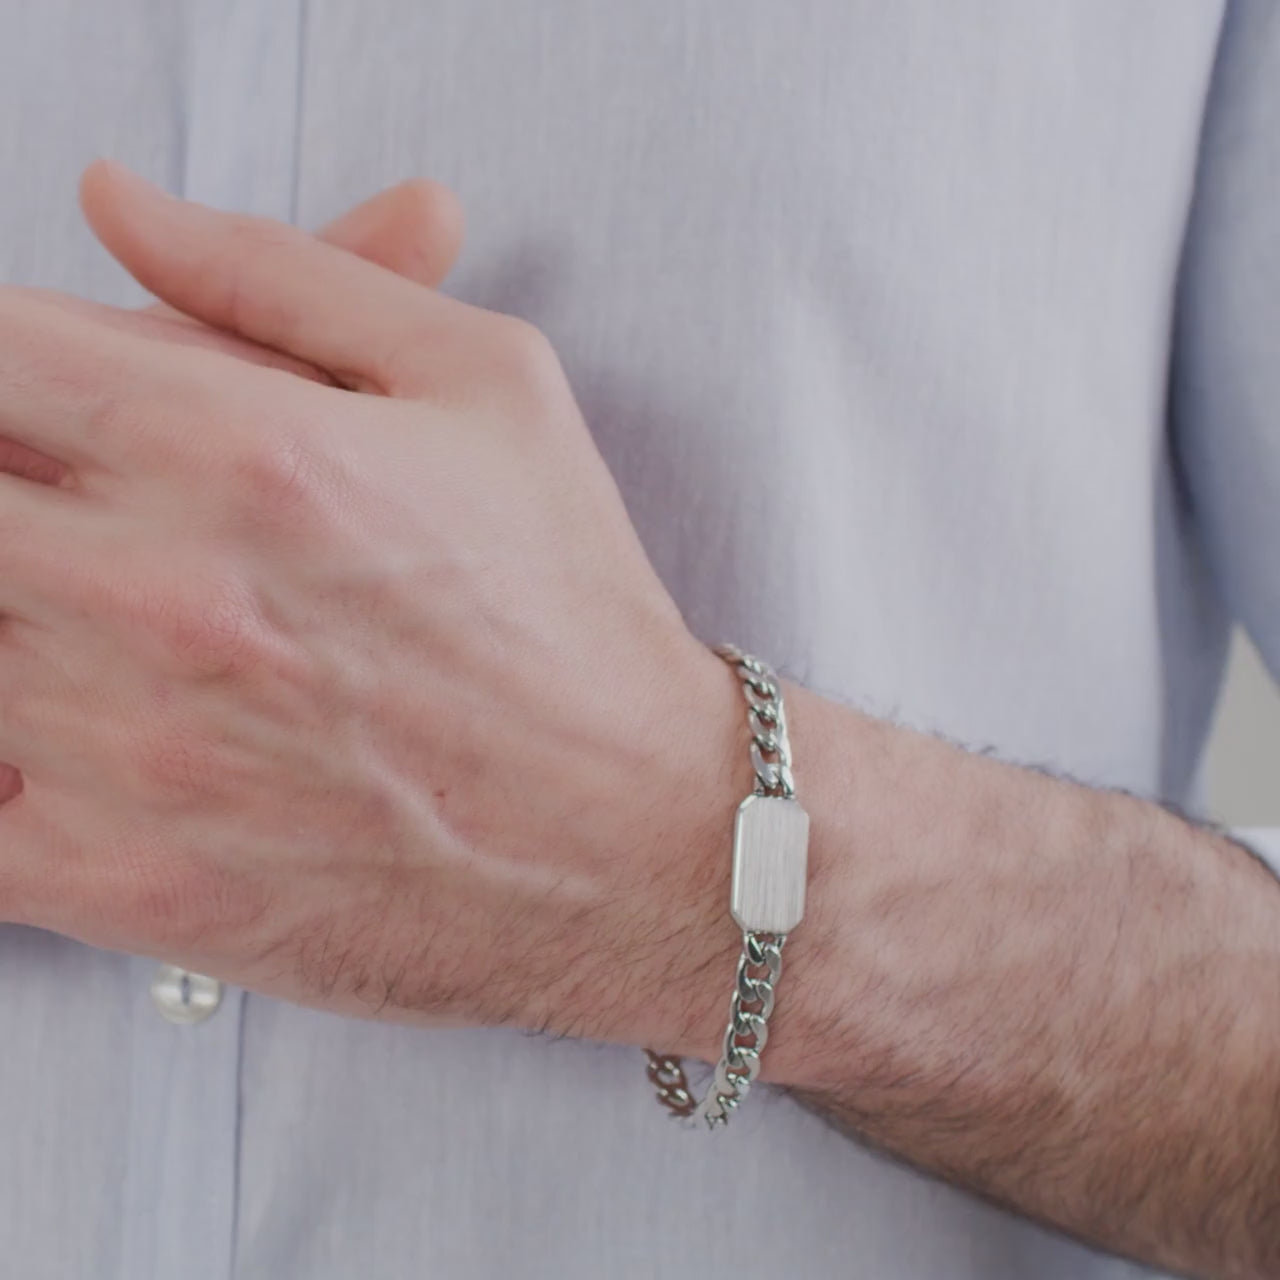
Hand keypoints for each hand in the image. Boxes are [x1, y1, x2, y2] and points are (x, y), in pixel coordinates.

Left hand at [0, 162, 737, 1055]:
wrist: (638, 832)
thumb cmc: (573, 612)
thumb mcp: (486, 384)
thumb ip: (282, 271)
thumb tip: (117, 203)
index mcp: (242, 448)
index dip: (13, 362)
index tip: (58, 401)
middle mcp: (162, 594)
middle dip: (24, 486)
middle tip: (97, 513)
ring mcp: (130, 753)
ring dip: (25, 616)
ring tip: (126, 624)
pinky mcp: (128, 885)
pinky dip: (10, 759)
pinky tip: (86, 737)